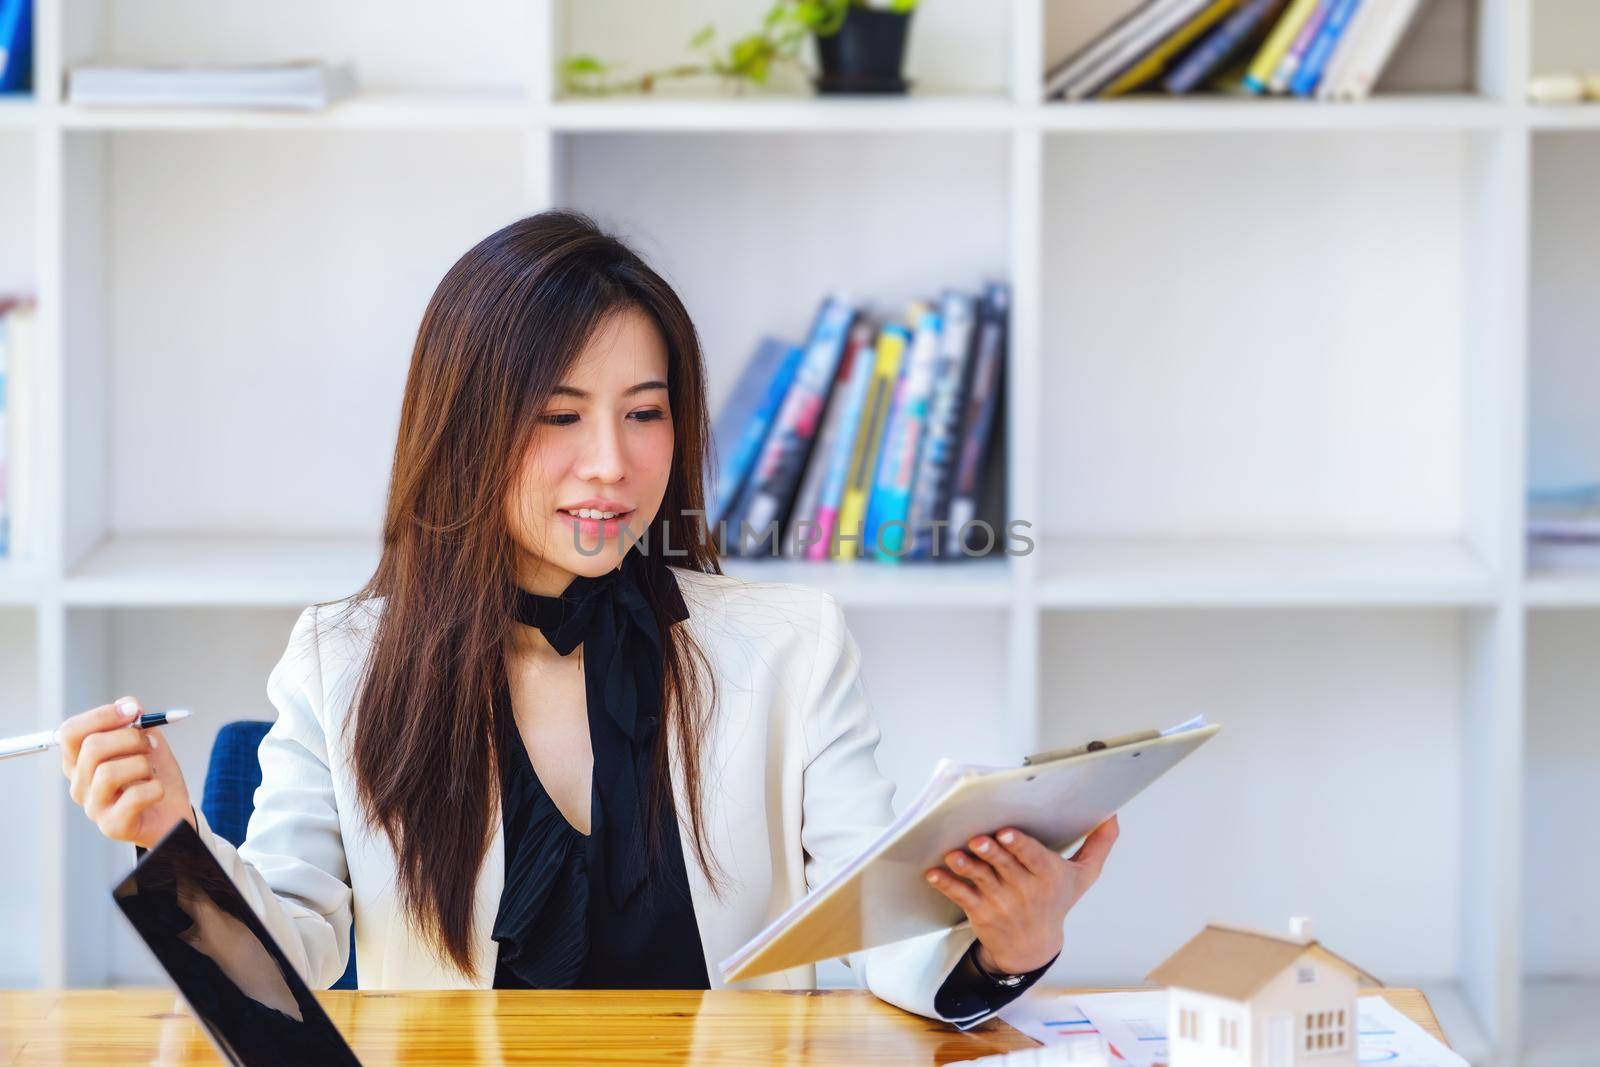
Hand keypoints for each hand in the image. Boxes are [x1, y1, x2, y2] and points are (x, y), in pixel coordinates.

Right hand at [59, 695, 196, 849]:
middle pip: (92, 747)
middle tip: (150, 744)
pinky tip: (157, 792)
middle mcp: (79, 784)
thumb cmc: (154, 776)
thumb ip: (134, 721)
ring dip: (143, 764)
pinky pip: (134, 796)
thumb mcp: (146, 741)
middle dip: (131, 738)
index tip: (134, 711)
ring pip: (109, 772)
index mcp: (80, 761)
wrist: (174, 813)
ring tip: (152, 772)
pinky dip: (155, 788)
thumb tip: (129, 706)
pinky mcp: (113, 826)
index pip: (70, 732)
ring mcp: (93, 807)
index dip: (102, 716)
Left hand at [924, 815, 1119, 974]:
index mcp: (1048, 876)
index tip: (1006, 833)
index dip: (1019, 845)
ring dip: (966, 867)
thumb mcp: (1083, 876)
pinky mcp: (980, 912)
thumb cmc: (1057, 901)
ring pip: (981, 880)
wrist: (1033, 946)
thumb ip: (1099, 845)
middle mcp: (1025, 890)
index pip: (1034, 858)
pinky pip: (961, 896)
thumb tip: (1113, 814)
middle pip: (1005, 867)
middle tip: (978, 839)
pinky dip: (947, 884)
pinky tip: (934, 873)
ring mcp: (1001, 902)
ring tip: (953, 855)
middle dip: (991, 852)